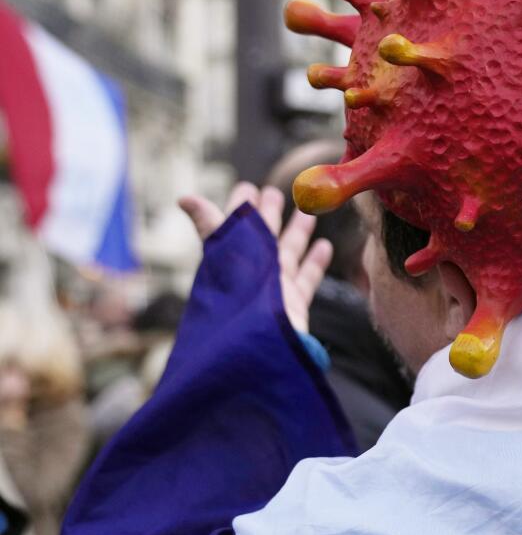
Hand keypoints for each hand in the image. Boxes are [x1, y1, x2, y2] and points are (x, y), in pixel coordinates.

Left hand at [178, 183, 332, 332]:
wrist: (260, 346)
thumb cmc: (239, 300)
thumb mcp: (224, 255)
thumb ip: (210, 225)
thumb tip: (183, 197)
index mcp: (232, 262)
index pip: (235, 228)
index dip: (240, 208)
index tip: (247, 188)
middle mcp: (252, 274)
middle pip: (262, 239)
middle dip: (268, 214)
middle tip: (274, 192)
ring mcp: (274, 289)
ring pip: (288, 254)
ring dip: (297, 232)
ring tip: (306, 213)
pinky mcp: (293, 305)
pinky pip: (306, 280)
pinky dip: (315, 263)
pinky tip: (325, 246)